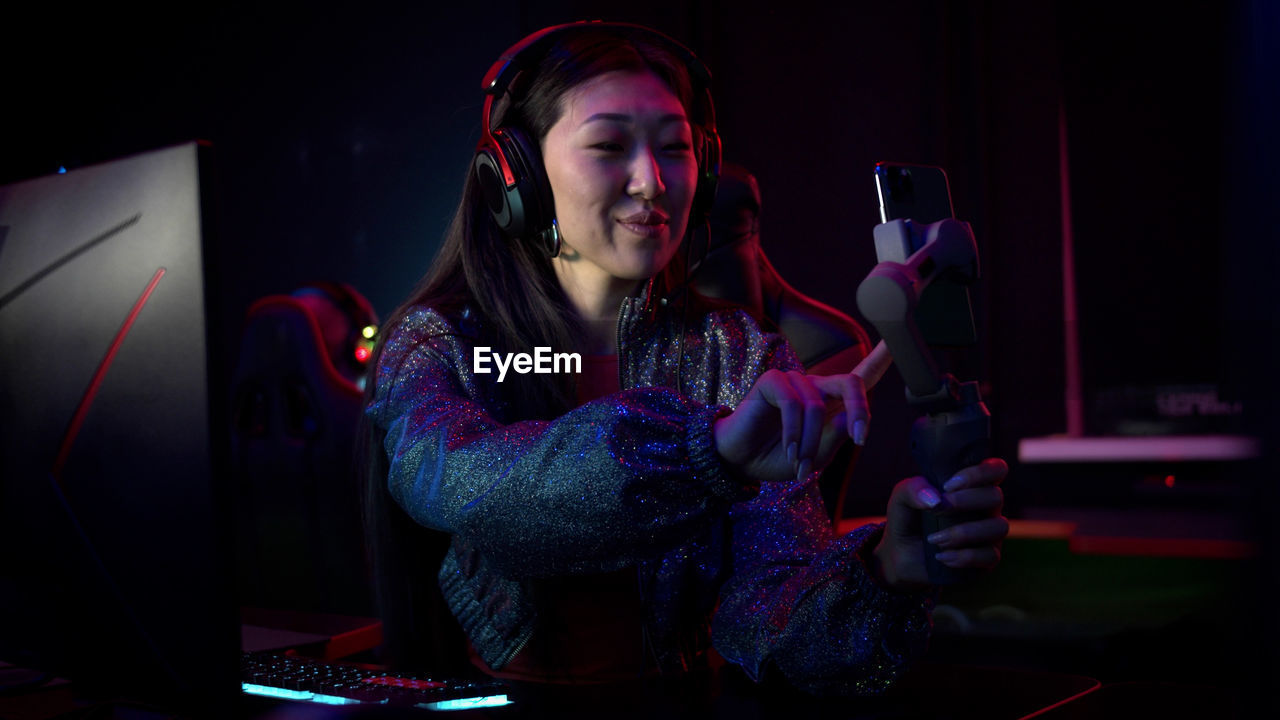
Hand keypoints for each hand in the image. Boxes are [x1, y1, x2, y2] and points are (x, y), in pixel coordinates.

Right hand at [713, 342, 891, 484]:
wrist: (741, 461)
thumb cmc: (780, 457)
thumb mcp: (817, 456)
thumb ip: (835, 437)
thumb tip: (851, 420)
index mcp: (832, 402)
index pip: (863, 376)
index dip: (882, 357)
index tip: (898, 339)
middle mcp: (816, 386)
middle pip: (852, 382)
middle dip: (861, 409)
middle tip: (860, 439)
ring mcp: (794, 381)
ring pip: (818, 407)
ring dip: (811, 442)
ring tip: (800, 465)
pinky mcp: (772, 381)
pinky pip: (794, 405)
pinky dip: (794, 433)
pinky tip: (789, 451)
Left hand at [871, 457, 1008, 591]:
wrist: (901, 556)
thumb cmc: (907, 520)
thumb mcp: (901, 500)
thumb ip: (912, 490)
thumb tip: (936, 500)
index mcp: (971, 487)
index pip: (996, 469)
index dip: (979, 473)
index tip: (949, 485)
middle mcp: (985, 508)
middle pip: (996, 496)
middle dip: (965, 501)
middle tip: (937, 510)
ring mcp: (989, 534)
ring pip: (999, 526)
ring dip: (964, 532)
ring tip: (935, 540)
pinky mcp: (986, 559)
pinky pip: (991, 556)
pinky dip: (964, 556)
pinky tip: (941, 557)